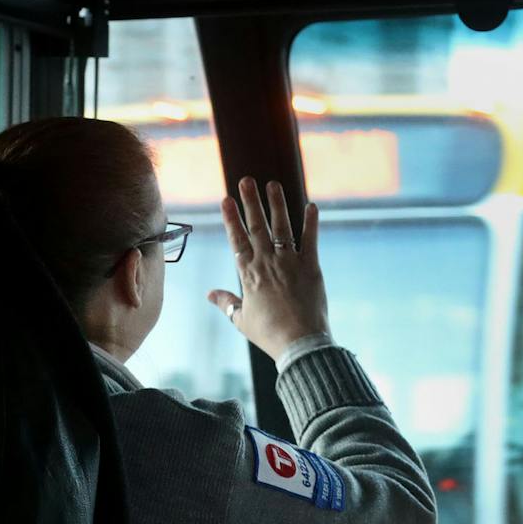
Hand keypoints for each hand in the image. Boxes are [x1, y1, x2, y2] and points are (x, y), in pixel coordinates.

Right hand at [208, 177, 329, 360]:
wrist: (298, 343)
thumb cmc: (269, 334)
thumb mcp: (242, 319)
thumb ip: (227, 303)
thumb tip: (210, 294)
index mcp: (248, 274)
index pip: (237, 240)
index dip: (232, 219)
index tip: (226, 199)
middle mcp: (267, 263)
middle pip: (257, 227)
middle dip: (251, 202)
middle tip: (246, 180)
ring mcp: (289, 263)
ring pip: (281, 227)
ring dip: (277, 204)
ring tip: (272, 184)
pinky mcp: (311, 267)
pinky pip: (310, 240)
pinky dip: (311, 223)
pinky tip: (312, 206)